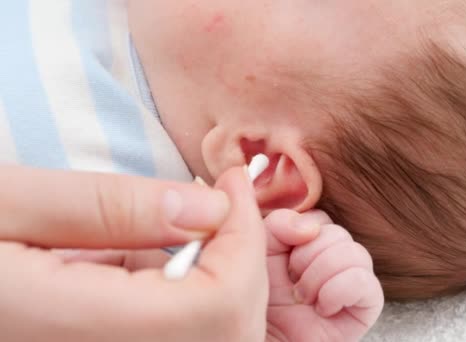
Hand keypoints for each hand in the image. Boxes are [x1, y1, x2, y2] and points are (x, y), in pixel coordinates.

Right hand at [0, 165, 267, 340]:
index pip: (217, 306)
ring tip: (189, 224)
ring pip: (210, 339)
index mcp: (69, 329)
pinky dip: (187, 297)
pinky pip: (173, 336)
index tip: (233, 183)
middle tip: (223, 199)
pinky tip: (148, 260)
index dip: (244, 242)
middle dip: (242, 259)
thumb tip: (208, 208)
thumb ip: (103, 208)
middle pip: (227, 331)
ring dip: (219, 278)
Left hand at [264, 209, 383, 341]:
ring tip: (303, 296)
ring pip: (358, 254)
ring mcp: (351, 285)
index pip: (320, 219)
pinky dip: (340, 290)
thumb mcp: (260, 250)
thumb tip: (310, 227)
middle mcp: (332, 263)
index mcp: (308, 246)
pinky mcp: (364, 309)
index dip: (301, 230)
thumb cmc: (256, 302)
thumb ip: (279, 223)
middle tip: (291, 280)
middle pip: (339, 233)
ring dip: (322, 274)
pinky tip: (322, 307)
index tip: (283, 254)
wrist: (255, 339)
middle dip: (309, 255)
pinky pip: (368, 285)